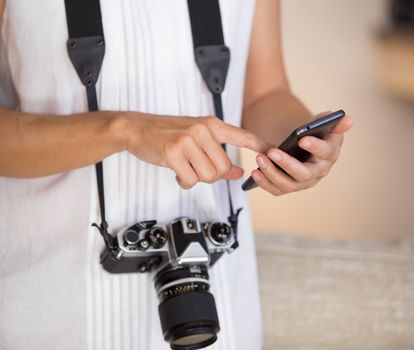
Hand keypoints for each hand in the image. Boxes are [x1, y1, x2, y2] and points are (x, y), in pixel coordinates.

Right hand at [127, 114, 271, 188]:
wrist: (137, 128)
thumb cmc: (167, 134)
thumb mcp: (196, 139)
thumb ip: (217, 154)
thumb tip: (237, 173)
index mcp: (212, 124)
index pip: (243, 135)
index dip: (261, 145)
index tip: (275, 152)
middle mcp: (203, 130)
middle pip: (223, 167)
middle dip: (211, 175)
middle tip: (195, 168)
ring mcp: (189, 140)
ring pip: (208, 175)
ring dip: (196, 178)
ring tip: (184, 167)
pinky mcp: (174, 152)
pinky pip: (190, 180)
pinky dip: (184, 181)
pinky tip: (176, 171)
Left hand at [251, 114, 352, 195]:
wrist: (299, 144)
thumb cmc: (312, 132)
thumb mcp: (321, 123)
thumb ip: (333, 120)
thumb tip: (348, 119)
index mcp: (329, 154)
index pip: (326, 152)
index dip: (315, 146)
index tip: (302, 139)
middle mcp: (318, 172)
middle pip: (304, 174)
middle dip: (287, 164)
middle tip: (272, 152)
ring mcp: (303, 183)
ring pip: (289, 185)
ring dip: (272, 173)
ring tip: (259, 159)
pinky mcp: (289, 187)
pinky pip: (277, 189)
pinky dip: (265, 183)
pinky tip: (255, 172)